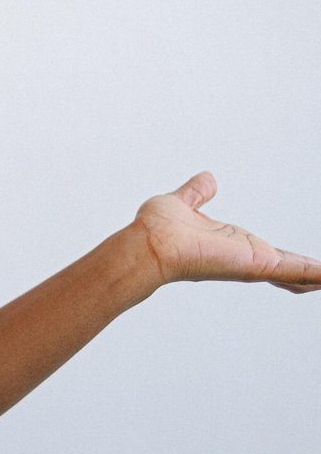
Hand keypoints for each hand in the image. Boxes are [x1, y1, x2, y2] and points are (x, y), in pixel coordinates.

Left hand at [131, 171, 320, 293]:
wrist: (149, 243)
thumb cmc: (157, 229)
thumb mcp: (183, 203)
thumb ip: (197, 192)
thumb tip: (207, 178)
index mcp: (234, 243)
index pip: (272, 254)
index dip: (293, 260)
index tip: (312, 266)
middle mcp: (246, 257)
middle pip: (291, 268)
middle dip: (314, 272)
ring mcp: (253, 264)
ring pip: (299, 272)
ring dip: (319, 275)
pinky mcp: (257, 265)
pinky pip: (296, 271)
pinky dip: (317, 274)